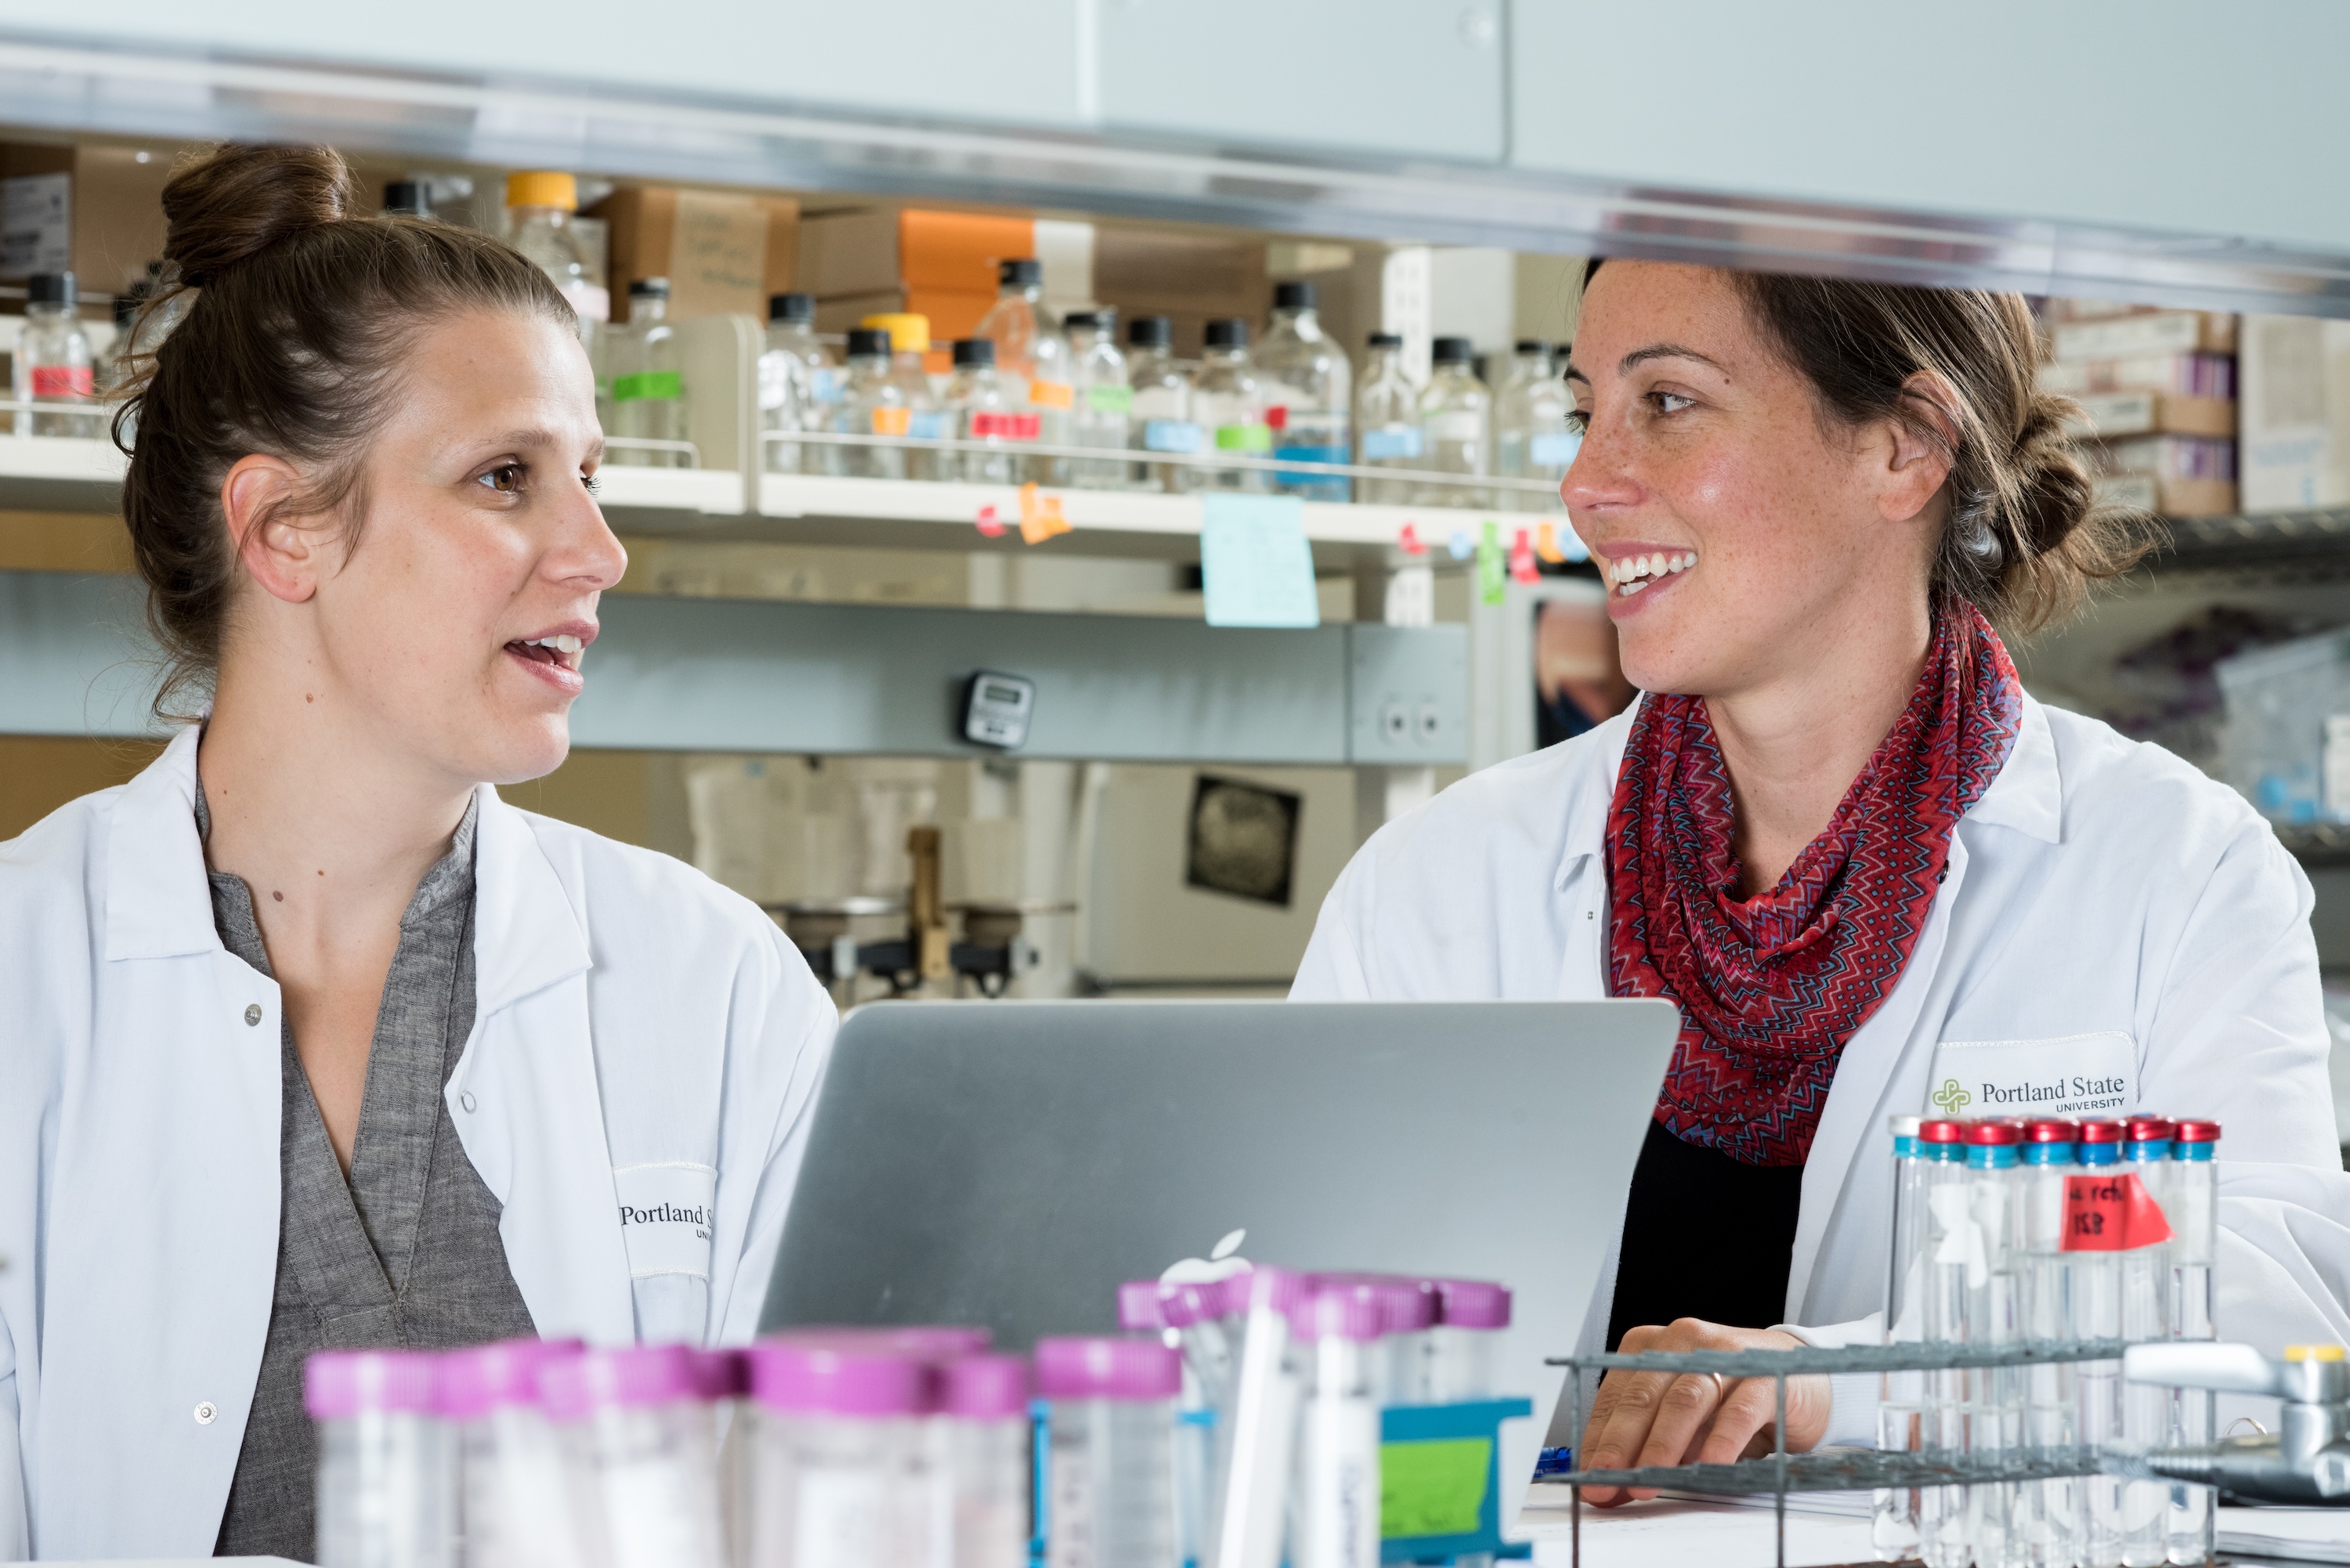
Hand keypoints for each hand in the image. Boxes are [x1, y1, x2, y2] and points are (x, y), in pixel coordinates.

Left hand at [1575, 1318, 1829, 1506]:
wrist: (1802, 1377)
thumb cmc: (1732, 1397)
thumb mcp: (1685, 1420)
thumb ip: (1650, 1445)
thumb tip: (1612, 1485)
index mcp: (1651, 1348)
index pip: (1615, 1396)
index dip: (1599, 1439)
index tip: (1589, 1476)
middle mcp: (1682, 1342)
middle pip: (1643, 1396)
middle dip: (1621, 1444)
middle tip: (1608, 1481)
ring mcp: (1723, 1354)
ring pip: (1684, 1400)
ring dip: (1662, 1444)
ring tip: (1649, 1479)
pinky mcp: (1764, 1374)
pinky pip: (1737, 1409)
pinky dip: (1721, 1439)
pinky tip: (1710, 1464)